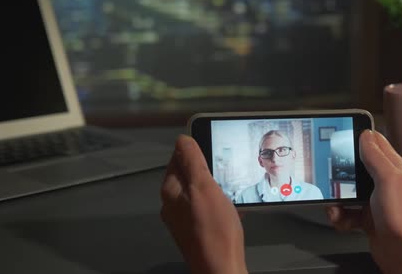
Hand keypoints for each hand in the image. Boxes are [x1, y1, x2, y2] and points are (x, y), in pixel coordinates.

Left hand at [160, 135, 246, 273]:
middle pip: (189, 174)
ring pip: (200, 191)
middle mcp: (174, 204)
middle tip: (225, 168)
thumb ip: (192, 161)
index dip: (195, 148)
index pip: (177, 157)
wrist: (220, 268)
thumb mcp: (204, 188)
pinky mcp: (197, 229)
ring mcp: (185, 218)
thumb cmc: (213, 233)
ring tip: (230, 188)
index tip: (213, 144)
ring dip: (215, 186)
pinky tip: (231, 207)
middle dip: (208, 168)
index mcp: (171, 191)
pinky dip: (219, 202)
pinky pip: (207, 207)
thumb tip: (183, 139)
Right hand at [327, 130, 401, 273]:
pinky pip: (344, 211)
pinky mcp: (364, 217)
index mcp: (391, 167)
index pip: (373, 143)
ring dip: (335, 200)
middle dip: (337, 176)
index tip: (338, 139)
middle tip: (332, 182)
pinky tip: (342, 221)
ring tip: (336, 208)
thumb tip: (365, 134)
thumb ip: (376, 156)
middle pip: (352, 169)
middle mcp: (381, 181)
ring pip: (344, 191)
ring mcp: (372, 200)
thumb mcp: (388, 180)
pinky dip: (339, 217)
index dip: (356, 138)